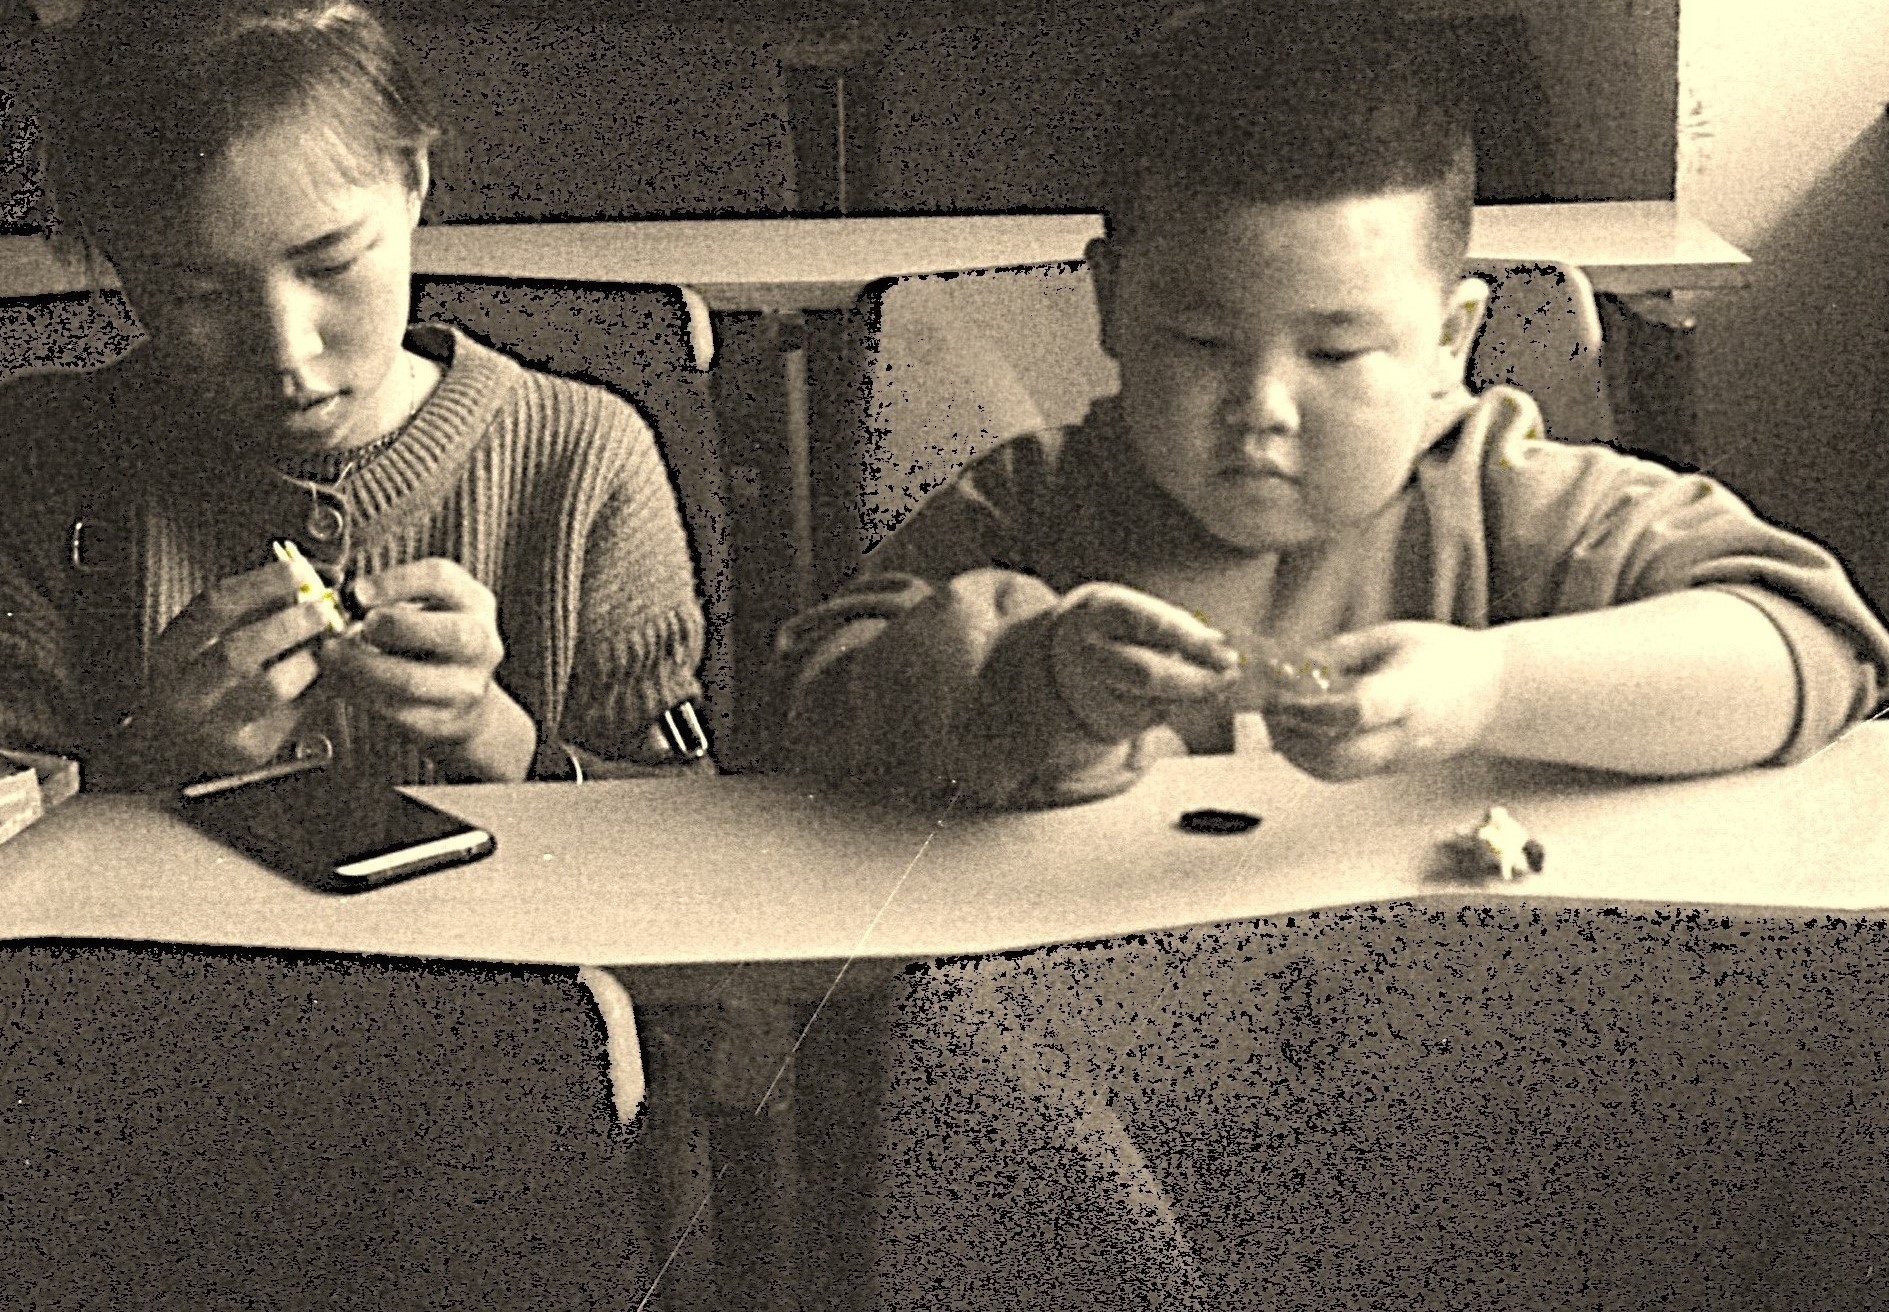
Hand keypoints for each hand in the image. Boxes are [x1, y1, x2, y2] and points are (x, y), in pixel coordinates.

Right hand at [140, 559, 331, 777]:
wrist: (177, 749)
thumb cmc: (206, 682)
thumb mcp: (211, 642)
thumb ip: (254, 612)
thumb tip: (308, 579)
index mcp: (171, 652)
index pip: (213, 606)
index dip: (260, 584)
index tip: (299, 571)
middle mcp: (183, 691)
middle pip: (238, 651)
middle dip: (289, 624)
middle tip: (324, 610)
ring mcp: (212, 727)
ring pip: (270, 687)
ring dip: (309, 660)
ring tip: (328, 647)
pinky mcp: (247, 751)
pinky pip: (294, 712)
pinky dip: (317, 687)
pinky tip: (327, 674)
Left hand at [317, 558, 535, 780]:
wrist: (457, 693)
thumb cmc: (425, 635)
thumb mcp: (422, 603)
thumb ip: (389, 596)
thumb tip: (338, 602)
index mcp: (475, 601)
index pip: (442, 578)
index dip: (396, 582)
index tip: (357, 592)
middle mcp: (481, 643)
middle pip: (448, 632)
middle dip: (390, 627)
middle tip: (350, 628)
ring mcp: (467, 687)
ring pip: (411, 680)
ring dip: (359, 666)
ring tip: (330, 655)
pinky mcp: (443, 722)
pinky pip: (394, 710)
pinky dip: (357, 692)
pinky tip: (337, 679)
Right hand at [1050, 582, 1243, 742]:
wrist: (1064, 662)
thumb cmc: (1118, 629)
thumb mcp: (1140, 612)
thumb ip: (1178, 624)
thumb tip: (1218, 643)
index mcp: (1099, 615)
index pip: (1146, 624)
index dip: (1188, 639)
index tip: (1225, 651)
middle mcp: (1090, 655)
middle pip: (1146, 674)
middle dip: (1196, 679)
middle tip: (1231, 675)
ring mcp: (1094, 693)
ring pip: (1157, 701)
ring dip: (1192, 692)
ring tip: (1210, 678)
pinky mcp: (1108, 723)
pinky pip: (1156, 718)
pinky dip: (1174, 704)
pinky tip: (1171, 691)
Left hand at [1263, 621, 1504, 780]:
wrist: (1494, 697)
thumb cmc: (1444, 657)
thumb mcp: (1397, 636)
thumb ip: (1344, 651)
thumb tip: (1292, 664)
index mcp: (1412, 692)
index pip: (1362, 709)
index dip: (1315, 706)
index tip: (1284, 692)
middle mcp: (1406, 734)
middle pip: (1340, 755)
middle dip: (1293, 736)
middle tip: (1268, 708)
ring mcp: (1400, 758)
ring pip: (1336, 771)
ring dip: (1295, 750)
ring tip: (1275, 720)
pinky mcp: (1391, 769)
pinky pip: (1342, 772)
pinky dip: (1309, 757)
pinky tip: (1294, 733)